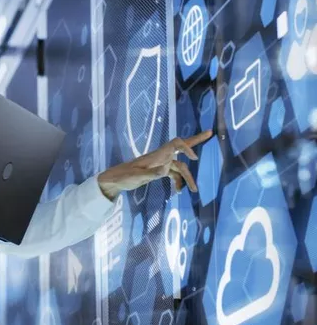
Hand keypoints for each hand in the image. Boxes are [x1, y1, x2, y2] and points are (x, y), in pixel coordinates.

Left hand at [97, 130, 213, 199]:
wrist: (115, 180)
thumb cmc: (124, 177)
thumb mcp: (137, 177)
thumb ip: (151, 174)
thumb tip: (165, 171)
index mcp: (156, 155)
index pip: (175, 144)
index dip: (186, 147)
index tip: (193, 158)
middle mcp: (161, 157)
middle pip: (181, 147)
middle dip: (196, 140)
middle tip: (210, 132)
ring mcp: (160, 164)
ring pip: (180, 167)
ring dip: (188, 178)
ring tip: (194, 190)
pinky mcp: (158, 171)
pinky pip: (173, 174)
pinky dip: (178, 182)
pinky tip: (178, 191)